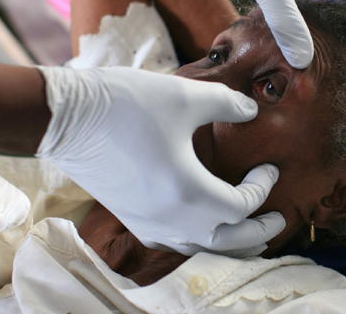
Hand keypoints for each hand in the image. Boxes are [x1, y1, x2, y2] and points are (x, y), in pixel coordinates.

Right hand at [36, 66, 285, 256]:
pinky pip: (174, 244)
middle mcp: (170, 219)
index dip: (262, 188)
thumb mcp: (186, 96)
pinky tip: (202, 228)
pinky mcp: (131, 217)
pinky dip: (199, 241)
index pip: (242, 206)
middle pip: (227, 241)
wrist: (65, 117)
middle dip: (258, 233)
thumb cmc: (126, 105)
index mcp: (189, 193)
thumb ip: (227, 104)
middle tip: (280, 221)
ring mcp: (148, 223)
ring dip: (231, 243)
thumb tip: (251, 110)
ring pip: (201, 248)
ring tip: (250, 233)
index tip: (270, 167)